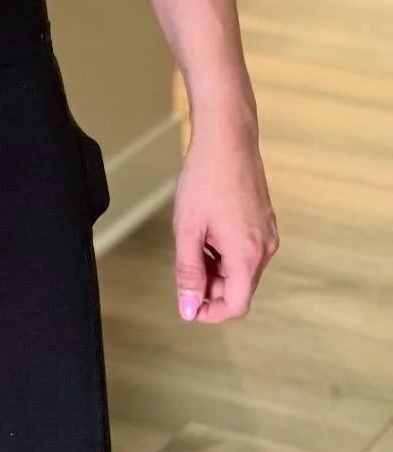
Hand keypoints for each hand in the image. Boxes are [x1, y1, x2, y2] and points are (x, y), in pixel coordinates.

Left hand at [172, 114, 278, 323]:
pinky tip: (206, 230)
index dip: (211, 312)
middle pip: (239, 288)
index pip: (236, 305)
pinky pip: (246, 250)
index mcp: (247, 255)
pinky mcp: (265, 221)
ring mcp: (268, 234)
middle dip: (211, 287)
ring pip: (242, 269)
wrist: (227, 139)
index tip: (188, 305)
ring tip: (192, 241)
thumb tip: (188, 308)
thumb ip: (188, 272)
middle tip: (184, 266)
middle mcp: (265, 249)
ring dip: (216, 268)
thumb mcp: (187, 228)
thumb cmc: (204, 179)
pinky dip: (225, 252)